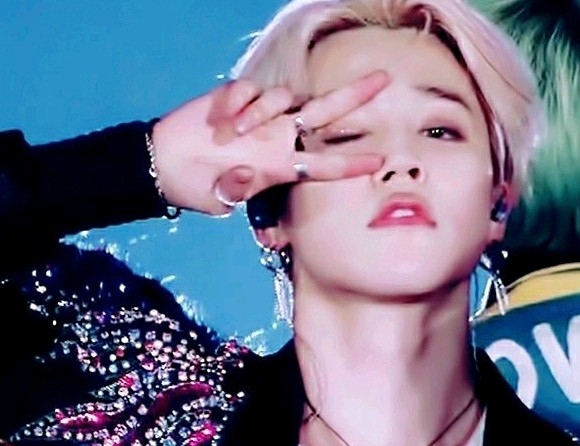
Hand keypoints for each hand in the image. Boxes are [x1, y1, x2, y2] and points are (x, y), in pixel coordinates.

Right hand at [151, 70, 388, 216]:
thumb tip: (248, 175)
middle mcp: (276, 138)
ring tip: (233, 130)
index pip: (322, 165)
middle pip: (324, 112)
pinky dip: (239, 101)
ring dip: (263, 110)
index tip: (378, 160)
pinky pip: (249, 89)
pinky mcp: (235, 98)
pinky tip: (222, 117)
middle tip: (384, 79)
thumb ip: (236, 190)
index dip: (350, 162)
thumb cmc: (196, 187)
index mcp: (280, 167)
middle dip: (354, 96)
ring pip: (283, 97)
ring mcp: (258, 116)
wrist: (162, 165)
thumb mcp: (218, 198)